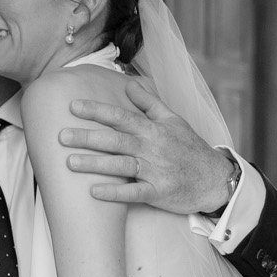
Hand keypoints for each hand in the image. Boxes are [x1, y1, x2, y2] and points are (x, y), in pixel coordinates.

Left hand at [60, 77, 233, 214]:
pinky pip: (134, 193)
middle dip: (88, 137)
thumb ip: (149, 102)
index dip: (97, 110)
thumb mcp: (174, 119)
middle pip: (116, 140)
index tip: (73, 106)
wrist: (215, 178)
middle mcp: (152, 148)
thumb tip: (129, 83)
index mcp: (153, 129)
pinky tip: (94, 192)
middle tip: (61, 136)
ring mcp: (156, 171)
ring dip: (95, 164)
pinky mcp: (159, 192)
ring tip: (69, 162)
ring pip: (121, 165)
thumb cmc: (191, 148)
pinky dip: (115, 193)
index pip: (121, 116)